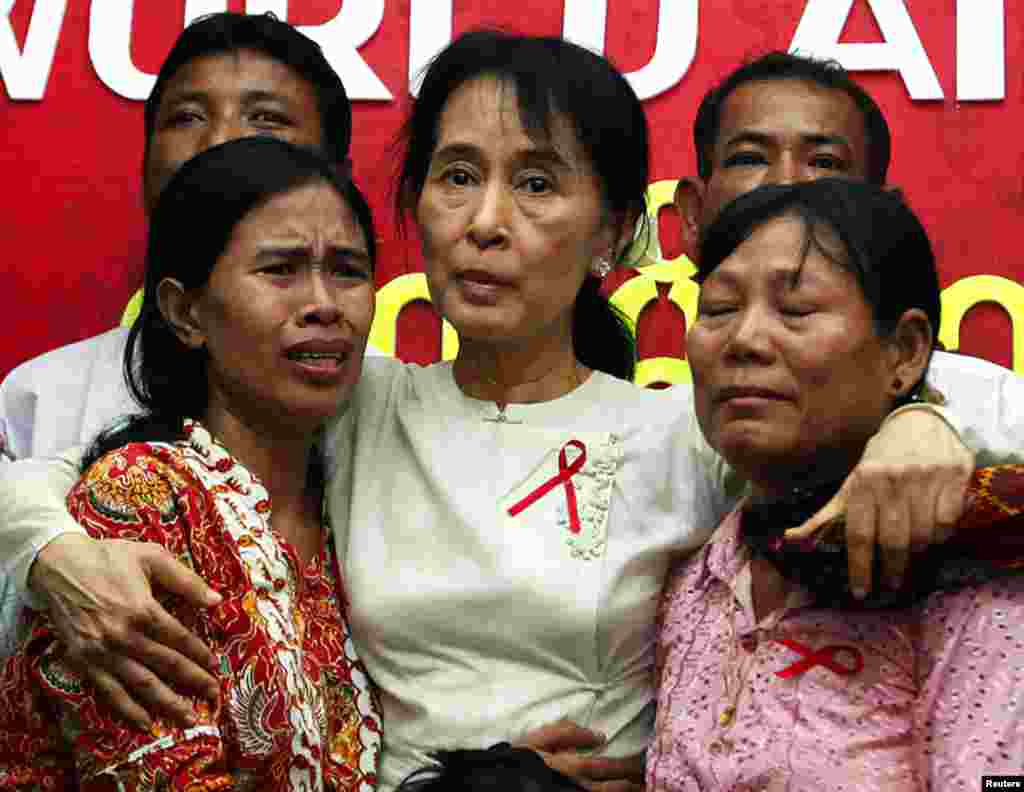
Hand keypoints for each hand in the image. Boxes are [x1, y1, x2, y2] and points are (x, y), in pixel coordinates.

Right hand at [29, 533, 221, 728]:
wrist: (58, 567)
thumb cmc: (109, 558)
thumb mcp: (151, 557)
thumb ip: (186, 580)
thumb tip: (217, 600)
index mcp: (143, 610)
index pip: (179, 640)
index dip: (200, 654)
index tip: (215, 666)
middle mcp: (123, 636)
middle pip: (166, 665)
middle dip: (193, 682)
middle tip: (213, 695)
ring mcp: (102, 652)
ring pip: (141, 685)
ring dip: (167, 703)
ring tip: (188, 718)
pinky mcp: (83, 662)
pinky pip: (109, 691)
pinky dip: (128, 709)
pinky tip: (145, 722)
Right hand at [518, 719, 644, 791]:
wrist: (504, 781)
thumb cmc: (521, 758)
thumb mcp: (538, 739)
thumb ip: (566, 732)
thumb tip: (596, 734)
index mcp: (572, 766)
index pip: (607, 765)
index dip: (625, 764)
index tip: (637, 760)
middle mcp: (577, 784)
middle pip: (612, 784)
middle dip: (631, 779)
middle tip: (645, 777)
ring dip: (625, 790)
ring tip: (639, 787)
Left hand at [787, 407, 973, 596]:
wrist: (920, 421)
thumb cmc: (881, 459)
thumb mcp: (851, 483)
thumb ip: (826, 515)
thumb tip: (790, 538)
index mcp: (863, 481)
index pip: (859, 533)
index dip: (860, 567)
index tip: (860, 592)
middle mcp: (894, 480)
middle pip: (893, 540)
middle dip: (891, 572)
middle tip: (889, 590)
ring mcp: (926, 478)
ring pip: (924, 536)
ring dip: (916, 559)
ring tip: (910, 570)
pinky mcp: (955, 478)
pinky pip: (948, 523)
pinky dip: (941, 539)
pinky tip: (932, 544)